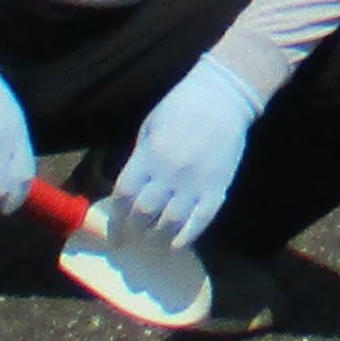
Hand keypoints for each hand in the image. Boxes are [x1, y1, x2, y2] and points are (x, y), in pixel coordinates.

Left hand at [105, 54, 263, 250]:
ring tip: (154, 239)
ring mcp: (195, 183)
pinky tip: (176, 243)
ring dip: (157, 237)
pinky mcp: (216, 188)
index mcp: (150, 155)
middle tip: (135, 233)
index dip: (116, 217)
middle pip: (143, 214)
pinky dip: (185, 238)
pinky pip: (199, 222)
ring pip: (169, 224)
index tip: (116, 227)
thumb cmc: (180, 107)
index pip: (124, 195)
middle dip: (135, 228)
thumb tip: (128, 194)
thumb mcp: (149, 128)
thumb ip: (139, 161)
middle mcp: (170, 173)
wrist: (223, 97)